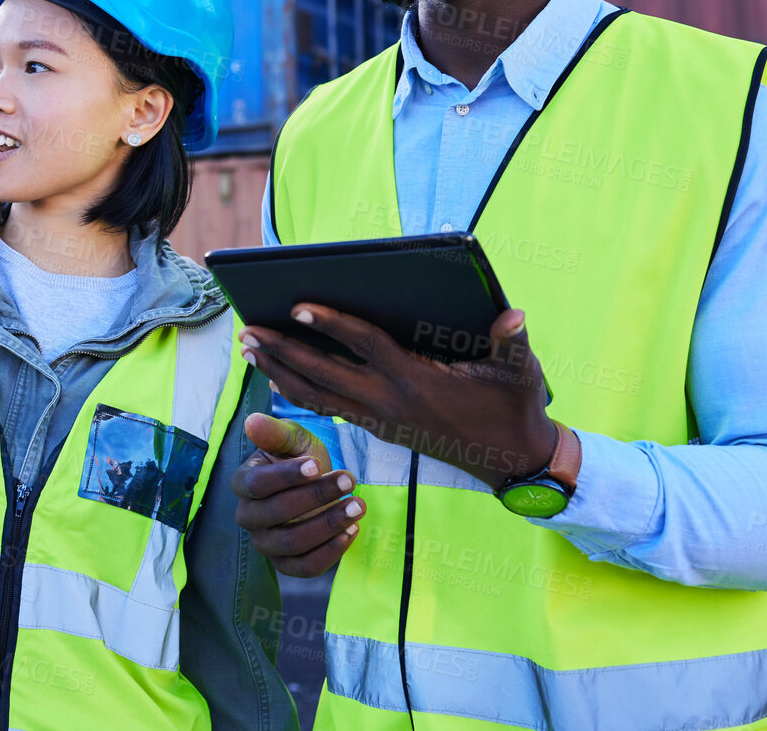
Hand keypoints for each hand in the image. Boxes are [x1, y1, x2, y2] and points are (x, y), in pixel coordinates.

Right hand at [232, 413, 362, 576]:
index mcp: (243, 482)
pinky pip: (306, 567)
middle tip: (349, 481)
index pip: (258, 484)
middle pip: (277, 513)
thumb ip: (274, 432)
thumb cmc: (298, 457)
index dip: (287, 476)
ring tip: (357, 505)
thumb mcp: (291, 439)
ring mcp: (265, 543)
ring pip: (293, 542)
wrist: (313, 485)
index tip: (317, 466)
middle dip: (316, 497)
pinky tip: (352, 530)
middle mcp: (248, 516)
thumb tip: (251, 421)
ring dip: (329, 524)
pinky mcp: (285, 564)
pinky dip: (331, 552)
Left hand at [240, 305, 556, 491]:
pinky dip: (298, 391)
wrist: (512, 460)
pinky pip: (328, 409)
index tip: (298, 306)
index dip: (331, 323)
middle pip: (322, 373)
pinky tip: (279, 374)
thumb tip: (512, 314)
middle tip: (247, 329)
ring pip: (316, 397)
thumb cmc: (513, 407)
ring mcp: (379, 420)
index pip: (363, 345)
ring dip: (280, 371)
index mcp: (416, 380)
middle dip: (282, 350)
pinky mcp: (378, 430)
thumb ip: (512, 341)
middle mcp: (388, 402)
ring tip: (249, 349)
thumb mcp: (520, 372)